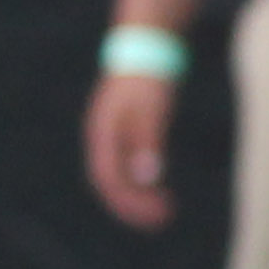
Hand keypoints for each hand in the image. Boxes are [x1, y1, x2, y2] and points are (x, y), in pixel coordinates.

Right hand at [85, 71, 176, 228]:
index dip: (130, 201)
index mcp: (104, 135)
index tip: (157, 215)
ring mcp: (112, 135)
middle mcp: (103, 138)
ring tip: (164, 210)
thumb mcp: (152, 111)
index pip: (110, 179)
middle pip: (111, 182)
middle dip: (134, 205)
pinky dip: (141, 181)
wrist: (148, 48)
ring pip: (118, 175)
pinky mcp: (125, 131)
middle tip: (164, 219)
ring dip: (137, 196)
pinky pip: (127, 164)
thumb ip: (147, 142)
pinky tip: (157, 188)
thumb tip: (148, 178)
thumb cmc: (149, 80)